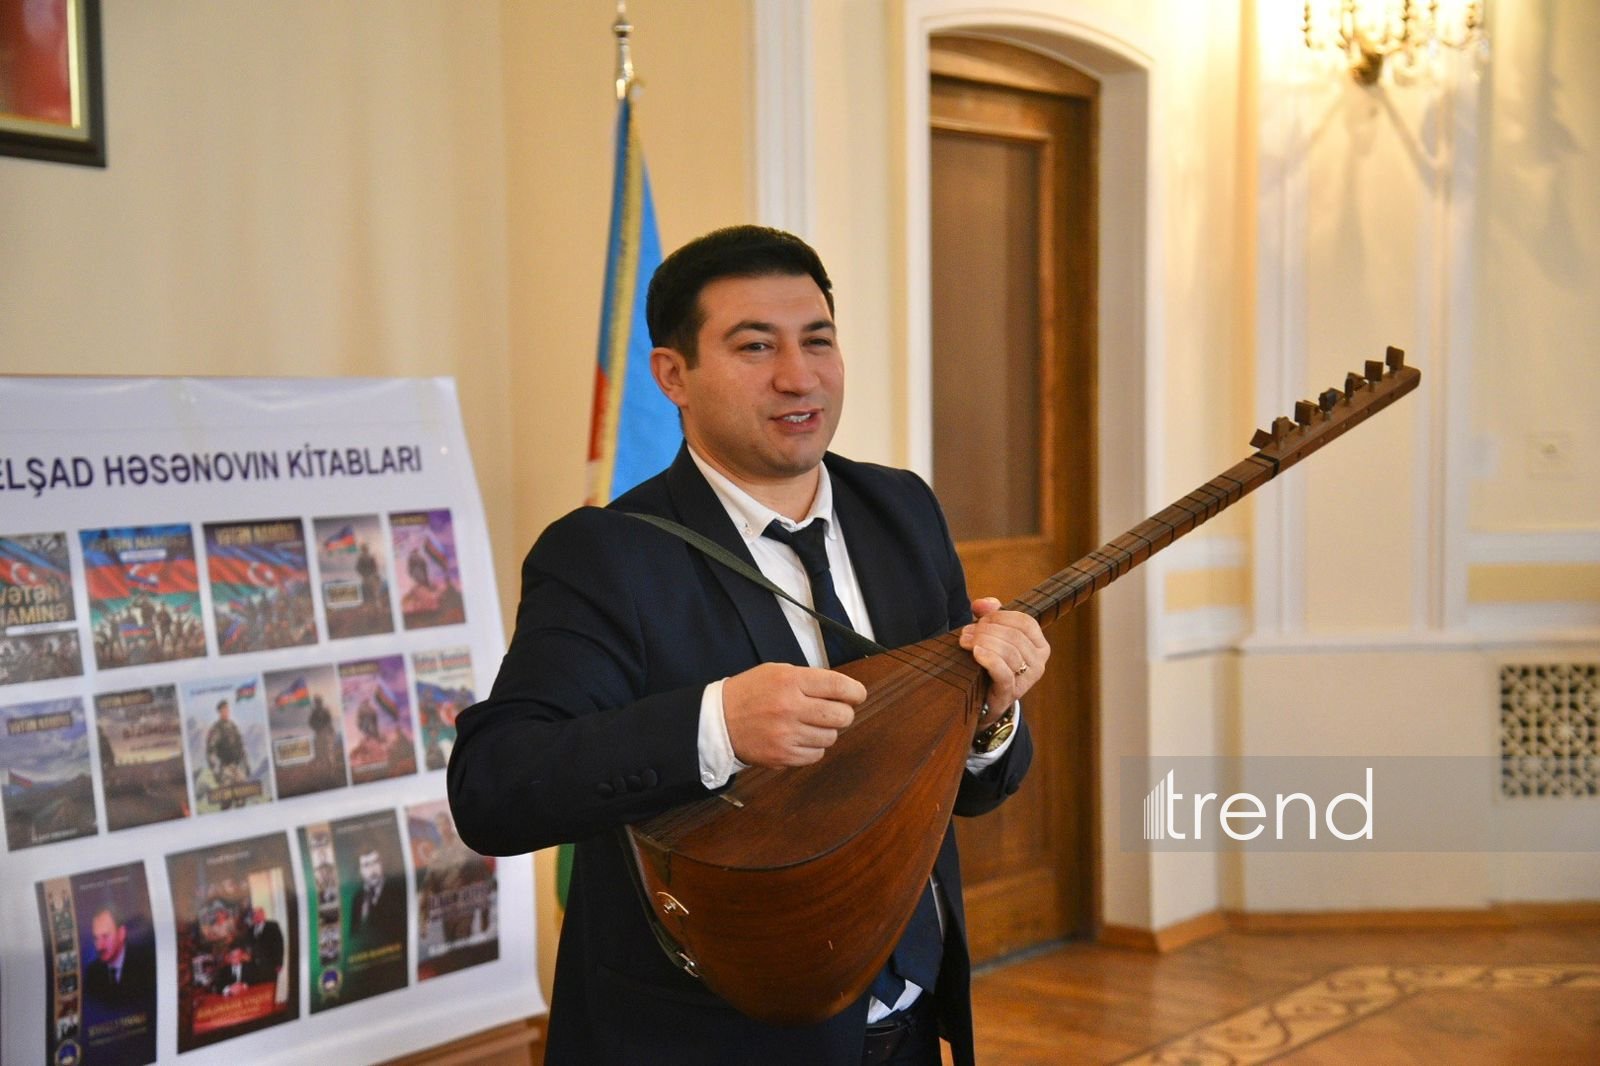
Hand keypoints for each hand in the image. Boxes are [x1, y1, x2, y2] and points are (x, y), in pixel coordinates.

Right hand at [723, 662, 866, 767]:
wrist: (718, 721)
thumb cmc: (749, 693)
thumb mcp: (776, 672)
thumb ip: (808, 679)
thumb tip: (842, 691)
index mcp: (790, 681)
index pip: (838, 685)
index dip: (855, 691)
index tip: (857, 695)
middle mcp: (790, 708)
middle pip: (841, 715)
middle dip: (844, 713)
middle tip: (835, 711)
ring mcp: (787, 735)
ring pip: (831, 737)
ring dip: (826, 731)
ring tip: (809, 724)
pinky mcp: (783, 756)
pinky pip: (816, 755)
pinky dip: (813, 747)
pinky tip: (800, 738)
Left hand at [959, 597, 1049, 715]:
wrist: (984, 700)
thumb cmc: (990, 664)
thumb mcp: (992, 636)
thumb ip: (989, 615)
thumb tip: (981, 603)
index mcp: (1039, 645)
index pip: (1025, 622)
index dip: (1000, 616)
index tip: (979, 620)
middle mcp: (1039, 662)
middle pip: (1015, 636)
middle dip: (987, 630)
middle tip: (966, 633)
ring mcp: (1028, 679)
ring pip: (1010, 652)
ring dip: (984, 642)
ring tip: (965, 642)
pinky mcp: (1012, 692)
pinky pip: (1004, 673)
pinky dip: (989, 659)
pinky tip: (976, 653)